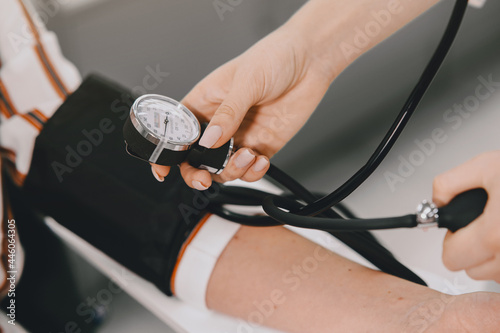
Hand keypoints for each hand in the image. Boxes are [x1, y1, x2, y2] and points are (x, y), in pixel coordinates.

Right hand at [151, 24, 336, 189]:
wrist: (311, 61)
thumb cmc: (274, 57)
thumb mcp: (246, 81)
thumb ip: (228, 113)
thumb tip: (209, 141)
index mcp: (205, 102)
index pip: (178, 132)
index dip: (168, 152)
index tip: (163, 169)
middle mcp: (220, 122)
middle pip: (198, 158)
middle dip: (198, 172)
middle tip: (204, 178)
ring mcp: (241, 135)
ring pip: (225, 168)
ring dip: (233, 170)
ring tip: (246, 156)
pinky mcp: (262, 144)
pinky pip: (252, 168)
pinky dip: (254, 171)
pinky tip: (260, 159)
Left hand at [433, 151, 499, 282]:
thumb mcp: (487, 166)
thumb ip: (450, 183)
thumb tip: (438, 201)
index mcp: (495, 235)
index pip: (451, 259)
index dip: (452, 240)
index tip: (461, 229)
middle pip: (472, 270)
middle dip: (472, 249)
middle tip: (486, 225)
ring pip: (496, 275)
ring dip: (495, 256)